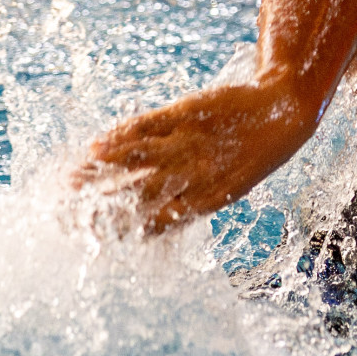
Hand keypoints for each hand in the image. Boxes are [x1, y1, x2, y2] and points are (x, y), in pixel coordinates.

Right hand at [71, 84, 313, 234]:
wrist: (284, 114)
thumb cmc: (252, 155)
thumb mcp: (230, 187)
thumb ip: (193, 204)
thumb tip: (158, 227)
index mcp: (207, 200)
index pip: (158, 223)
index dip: (127, 233)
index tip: (96, 241)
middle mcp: (195, 174)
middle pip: (141, 194)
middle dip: (104, 206)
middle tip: (73, 217)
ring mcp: (188, 143)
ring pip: (138, 159)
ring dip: (102, 170)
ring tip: (72, 179)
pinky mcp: (186, 115)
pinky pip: (147, 127)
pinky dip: (121, 136)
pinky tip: (96, 144)